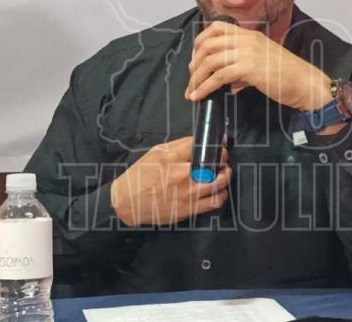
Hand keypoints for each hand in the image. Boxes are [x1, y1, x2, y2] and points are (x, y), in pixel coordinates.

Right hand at [110, 137, 231, 225]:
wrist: (127, 203)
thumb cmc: (140, 177)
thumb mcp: (155, 153)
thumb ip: (179, 146)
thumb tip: (199, 142)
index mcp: (172, 158)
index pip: (203, 146)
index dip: (216, 145)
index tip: (220, 146)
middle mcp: (181, 175)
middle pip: (215, 164)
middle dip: (223, 160)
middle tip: (222, 160)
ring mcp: (187, 194)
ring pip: (220, 183)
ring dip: (225, 177)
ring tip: (221, 174)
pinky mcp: (188, 209)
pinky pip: (215, 202)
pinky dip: (221, 194)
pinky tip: (218, 191)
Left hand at [185, 21, 331, 110]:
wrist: (306, 84)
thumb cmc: (288, 76)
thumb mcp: (262, 64)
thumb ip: (243, 69)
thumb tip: (227, 82)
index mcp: (250, 35)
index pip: (216, 27)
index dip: (200, 42)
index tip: (196, 59)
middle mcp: (247, 39)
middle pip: (208, 43)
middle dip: (194, 61)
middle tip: (192, 77)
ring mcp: (248, 52)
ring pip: (210, 60)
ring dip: (196, 77)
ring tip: (192, 90)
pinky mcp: (249, 68)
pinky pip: (218, 76)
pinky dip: (204, 87)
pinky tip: (199, 96)